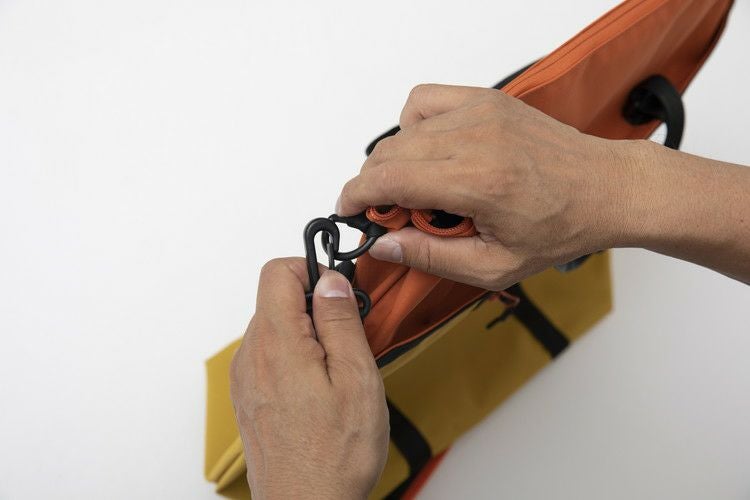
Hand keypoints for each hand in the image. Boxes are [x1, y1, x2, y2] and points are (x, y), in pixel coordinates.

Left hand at [230, 259, 388, 499]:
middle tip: (348, 338)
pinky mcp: (250, 396)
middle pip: (276, 298)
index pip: (277, 271)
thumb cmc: (333, 455)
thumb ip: (340, 320)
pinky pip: (271, 355)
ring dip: (308, 334)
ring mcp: (246, 377)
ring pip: (276, 327)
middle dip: (316, 306)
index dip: (311, 270)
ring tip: (337, 371)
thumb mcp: (355, 378)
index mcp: (276, 342)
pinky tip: (320, 389)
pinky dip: (297, 357)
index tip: (338, 293)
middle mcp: (251, 355)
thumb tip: (330, 281)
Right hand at [336, 84, 642, 289]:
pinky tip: (432, 152)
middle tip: (393, 214)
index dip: (356, 196)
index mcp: (479, 183)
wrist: (604, 188)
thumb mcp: (495, 266)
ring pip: (401, 129)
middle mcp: (476, 139)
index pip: (389, 179)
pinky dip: (414, 127)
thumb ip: (431, 257)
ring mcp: (481, 112)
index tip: (348, 210)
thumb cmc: (559, 227)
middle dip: (374, 185)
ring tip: (421, 187)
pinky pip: (423, 102)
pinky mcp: (485, 99)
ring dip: (395, 161)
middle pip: (388, 153)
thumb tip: (383, 244)